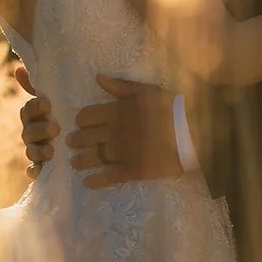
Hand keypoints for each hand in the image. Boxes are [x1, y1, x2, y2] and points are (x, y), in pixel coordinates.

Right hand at [16, 66, 57, 179]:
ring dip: (39, 151)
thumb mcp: (60, 98)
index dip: (36, 107)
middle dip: (40, 130)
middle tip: (56, 129)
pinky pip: (34, 170)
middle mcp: (32, 132)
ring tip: (52, 152)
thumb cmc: (68, 112)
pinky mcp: (42, 166)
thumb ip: (39, 85)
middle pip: (29, 131)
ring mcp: (36, 149)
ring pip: (30, 151)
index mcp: (34, 115)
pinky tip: (40, 172)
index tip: (49, 104)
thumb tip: (18, 68)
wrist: (83, 138)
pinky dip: (35, 171)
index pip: (28, 110)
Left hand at [65, 76, 183, 188]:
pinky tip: (87, 182)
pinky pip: (110, 177)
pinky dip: (97, 180)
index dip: (81, 121)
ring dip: (81, 160)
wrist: (190, 130)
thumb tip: (97, 78)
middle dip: (77, 140)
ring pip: (94, 157)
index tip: (80, 124)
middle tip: (71, 143)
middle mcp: (114, 133)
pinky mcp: (134, 170)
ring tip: (74, 163)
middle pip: (86, 138)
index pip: (86, 116)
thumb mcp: (145, 90)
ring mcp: (123, 153)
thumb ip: (120, 86)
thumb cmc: (169, 106)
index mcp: (116, 111)